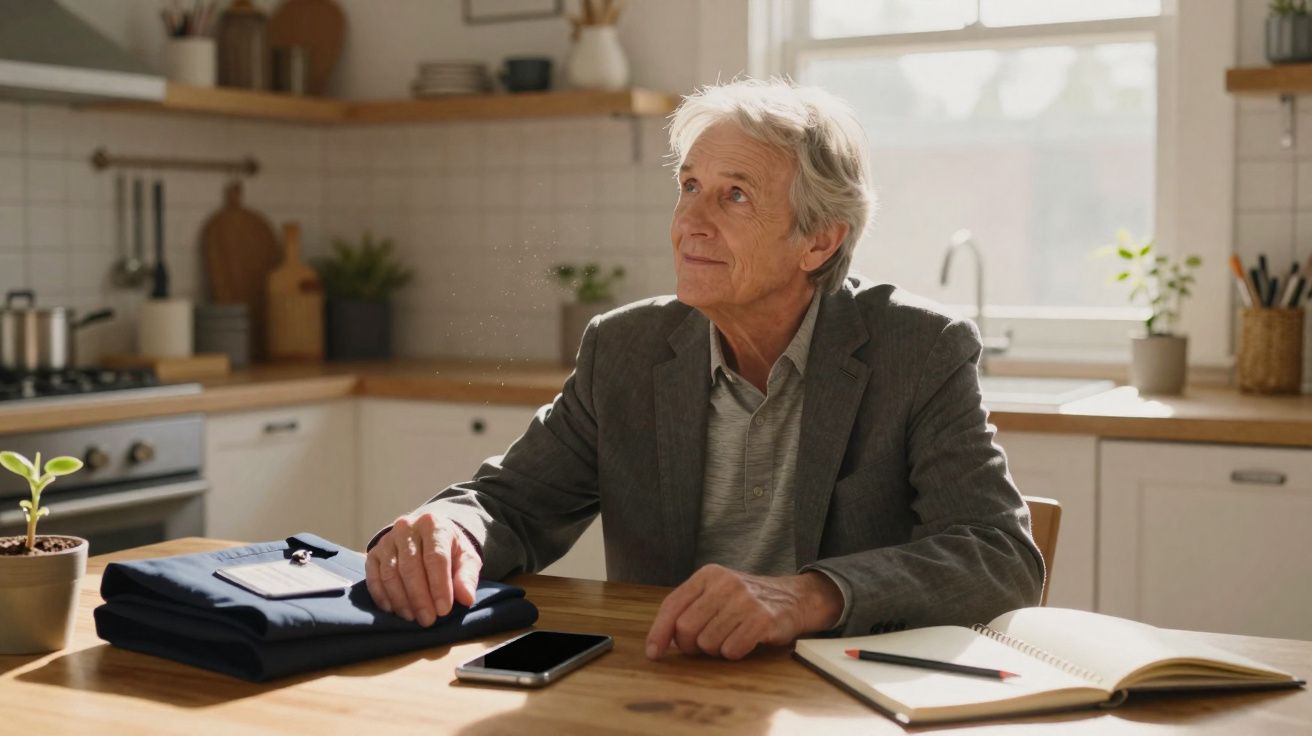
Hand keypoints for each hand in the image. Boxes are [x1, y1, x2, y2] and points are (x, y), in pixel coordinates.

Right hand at [364, 513, 482, 627]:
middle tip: (428, 620)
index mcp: (433, 524)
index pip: (435, 557)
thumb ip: (467, 577)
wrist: (428, 536)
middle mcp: (406, 527)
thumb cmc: (449, 549)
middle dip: (419, 598)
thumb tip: (466, 598)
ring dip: (401, 600)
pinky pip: (373, 577)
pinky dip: (382, 596)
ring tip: (413, 618)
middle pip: (410, 567)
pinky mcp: (374, 553)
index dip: (439, 586)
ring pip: (390, 573)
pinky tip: (393, 610)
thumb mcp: (466, 558)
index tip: (444, 610)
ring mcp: (387, 540)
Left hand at [644, 565, 842, 660]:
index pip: (672, 605)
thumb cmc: (746, 601)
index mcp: (708, 575)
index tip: (653, 654)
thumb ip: (688, 609)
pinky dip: (734, 653)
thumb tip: (659, 642)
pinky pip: (732, 650)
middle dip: (690, 645)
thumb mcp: (716, 593)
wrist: (793, 598)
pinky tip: (744, 641)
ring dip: (716, 649)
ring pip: (708, 642)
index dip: (659, 633)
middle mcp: (724, 583)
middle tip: (704, 644)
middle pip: (686, 628)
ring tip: (730, 637)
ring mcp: (744, 600)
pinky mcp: (762, 619)